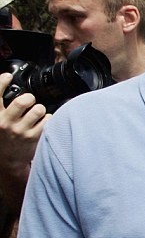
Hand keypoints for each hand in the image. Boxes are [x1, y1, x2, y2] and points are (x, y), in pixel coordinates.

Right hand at [0, 73, 50, 197]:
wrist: (7, 161)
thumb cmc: (3, 138)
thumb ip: (1, 107)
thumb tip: (6, 83)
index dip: (1, 81)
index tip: (8, 76)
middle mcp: (6, 123)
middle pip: (22, 101)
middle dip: (29, 98)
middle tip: (30, 101)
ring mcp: (21, 131)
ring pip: (38, 109)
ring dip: (40, 108)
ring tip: (36, 113)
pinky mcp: (34, 138)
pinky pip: (48, 120)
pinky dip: (48, 118)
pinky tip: (42, 122)